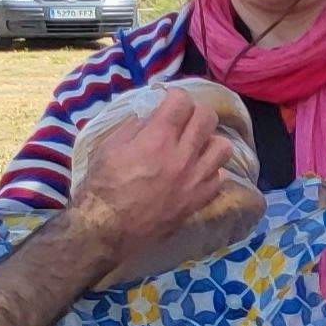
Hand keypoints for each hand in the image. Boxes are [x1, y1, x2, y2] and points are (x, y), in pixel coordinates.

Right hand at [72, 97, 239, 266]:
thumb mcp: (108, 148)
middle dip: (196, 111)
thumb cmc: (101, 186)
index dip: (175, 96)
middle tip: (185, 118)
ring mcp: (195, 179)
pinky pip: (219, 177)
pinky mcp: (199, 200)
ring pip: (223, 147)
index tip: (169, 100)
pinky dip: (211, 170)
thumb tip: (151, 118)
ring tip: (196, 146)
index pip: (182, 102)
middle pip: (208, 118)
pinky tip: (197, 171)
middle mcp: (182, 156)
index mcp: (157, 138)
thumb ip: (134, 128)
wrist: (108, 229)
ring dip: (210, 141)